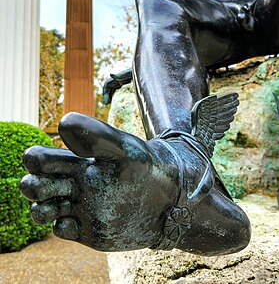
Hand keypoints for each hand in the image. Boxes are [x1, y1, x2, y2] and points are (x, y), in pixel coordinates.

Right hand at [20, 113, 176, 250]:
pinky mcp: (88, 230)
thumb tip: (62, 123)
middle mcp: (76, 184)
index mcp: (79, 160)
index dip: (36, 159)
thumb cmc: (147, 166)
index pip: (42, 159)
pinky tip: (72, 223)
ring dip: (38, 211)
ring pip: (43, 210)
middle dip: (33, 187)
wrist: (170, 199)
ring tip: (51, 209)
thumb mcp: (123, 148)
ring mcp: (80, 208)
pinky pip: (62, 231)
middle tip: (47, 187)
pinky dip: (59, 228)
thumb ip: (96, 136)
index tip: (42, 161)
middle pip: (36, 185)